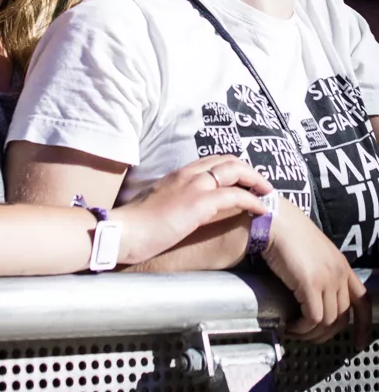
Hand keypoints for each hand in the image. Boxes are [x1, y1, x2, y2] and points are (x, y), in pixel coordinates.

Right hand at [114, 154, 271, 265]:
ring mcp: (194, 186)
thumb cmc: (135, 224)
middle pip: (227, 160)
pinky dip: (252, 201)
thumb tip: (180, 207)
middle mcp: (188, 174)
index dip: (232, 167)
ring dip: (255, 180)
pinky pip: (234, 196)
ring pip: (234, 171)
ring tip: (267, 193)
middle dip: (249, 169)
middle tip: (262, 183)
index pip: (212, 160)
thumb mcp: (156, 203)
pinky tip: (261, 210)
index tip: (244, 178)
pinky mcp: (199, 203)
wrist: (123, 231)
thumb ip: (171, 198)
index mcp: (178, 174)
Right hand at [262, 197, 370, 347]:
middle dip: (325, 333)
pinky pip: (313, 318)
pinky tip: (290, 326)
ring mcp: (327, 279)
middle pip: (342, 316)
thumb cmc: (285, 230)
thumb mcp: (311, 251)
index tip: (359, 341)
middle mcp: (339, 273)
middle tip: (308, 335)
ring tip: (294, 331)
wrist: (274, 219)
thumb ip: (318, 270)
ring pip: (327, 321)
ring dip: (310, 333)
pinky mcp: (310, 284)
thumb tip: (309, 295)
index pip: (363, 300)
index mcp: (341, 265)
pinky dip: (302, 328)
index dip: (363, 325)